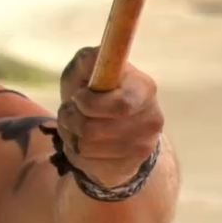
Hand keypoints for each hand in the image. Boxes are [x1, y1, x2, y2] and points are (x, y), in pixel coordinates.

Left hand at [55, 47, 164, 186]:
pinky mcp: (130, 164)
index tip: (78, 96)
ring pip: (85, 145)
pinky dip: (74, 149)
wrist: (111, 127)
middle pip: (93, 128)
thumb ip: (88, 60)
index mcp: (144, 87)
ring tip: (76, 124)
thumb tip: (92, 58)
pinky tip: (84, 141)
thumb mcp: (86, 70)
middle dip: (70, 118)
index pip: (121, 104)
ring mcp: (143, 144)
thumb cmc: (94, 92)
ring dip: (70, 132)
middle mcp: (151, 117)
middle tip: (71, 110)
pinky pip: (86, 160)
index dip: (90, 103)